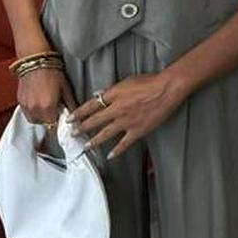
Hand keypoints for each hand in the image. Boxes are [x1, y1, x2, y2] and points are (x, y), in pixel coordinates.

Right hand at [18, 66, 76, 125]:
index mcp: (48, 108)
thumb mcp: (66, 89)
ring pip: (34, 120)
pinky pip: (27, 112)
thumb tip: (76, 117)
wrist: (36, 60)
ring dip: (41, 117)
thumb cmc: (52, 72)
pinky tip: (39, 101)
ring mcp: (26, 106)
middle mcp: (35, 109)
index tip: (61, 120)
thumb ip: (71, 106)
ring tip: (46, 105)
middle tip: (55, 109)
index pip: (53, 127)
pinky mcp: (20, 101)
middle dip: (50, 120)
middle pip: (44, 124)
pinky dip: (33, 110)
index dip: (58, 124)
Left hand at [68, 71, 187, 159]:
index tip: (70, 118)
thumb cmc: (149, 82)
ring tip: (86, 146)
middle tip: (73, 133)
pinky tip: (110, 156)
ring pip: (105, 134)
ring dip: (94, 141)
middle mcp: (117, 109)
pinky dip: (117, 151)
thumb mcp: (126, 81)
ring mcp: (126, 121)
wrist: (166, 89)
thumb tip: (100, 94)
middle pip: (94, 120)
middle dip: (82, 127)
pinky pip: (124, 143)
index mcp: (113, 95)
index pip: (91, 105)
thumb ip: (112, 90)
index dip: (79, 112)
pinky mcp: (138, 130)